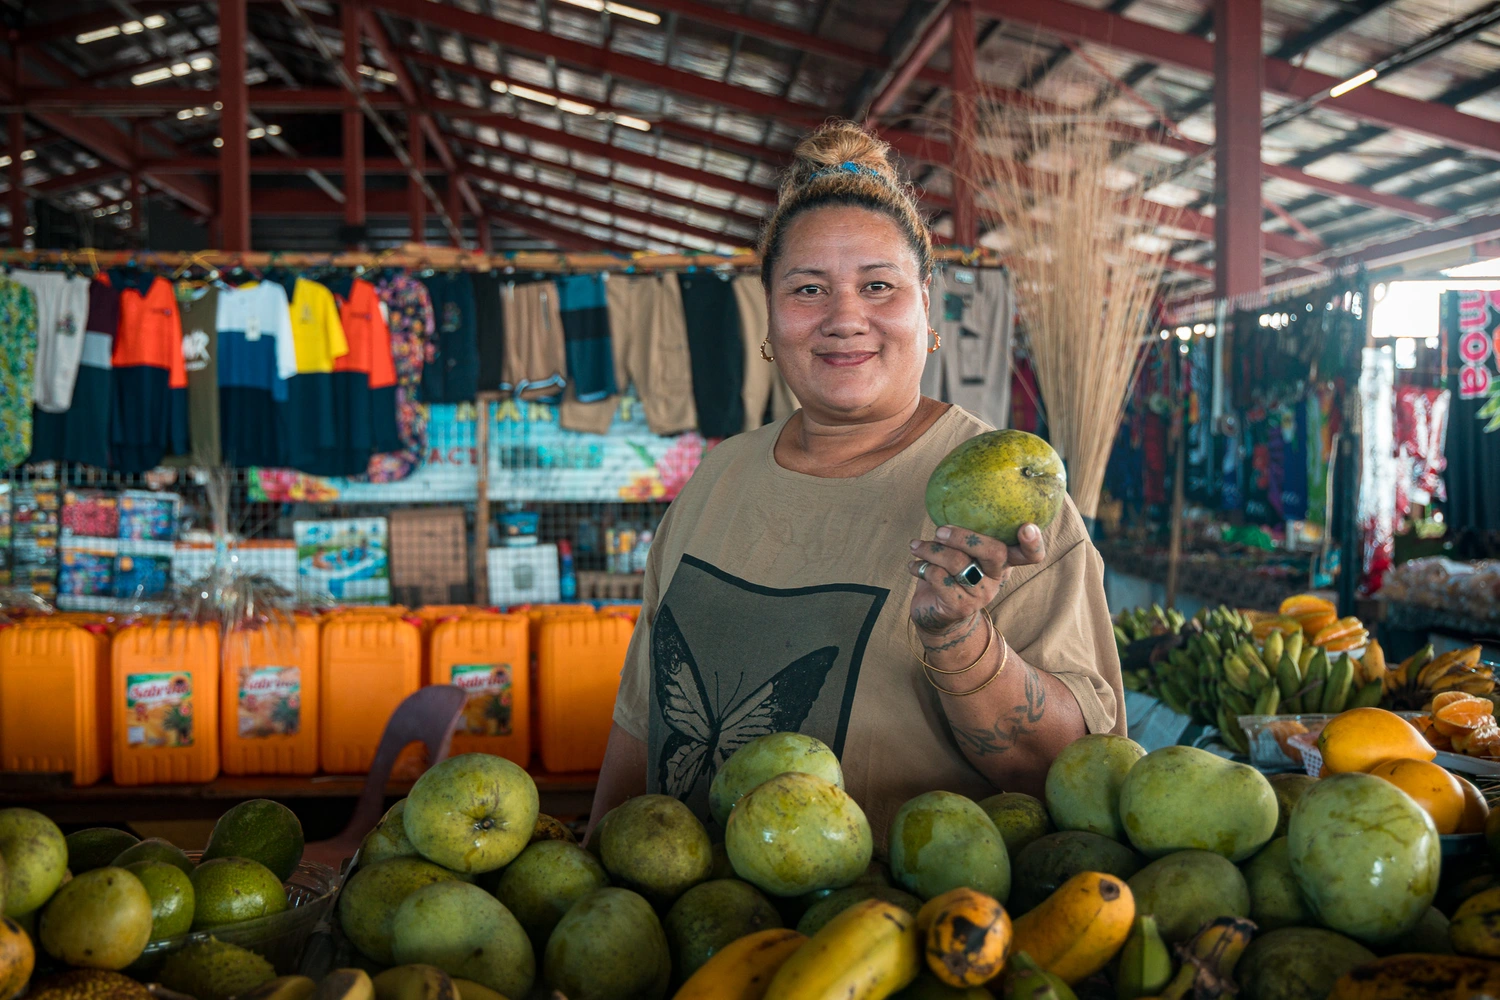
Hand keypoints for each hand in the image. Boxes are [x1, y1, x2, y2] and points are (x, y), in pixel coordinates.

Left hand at [907, 524, 1046, 636]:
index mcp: (1002, 562)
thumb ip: (966, 533)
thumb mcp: (962, 553)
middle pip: (994, 551)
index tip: (1027, 526)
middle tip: (939, 531)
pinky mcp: (960, 606)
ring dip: (931, 550)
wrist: (937, 615)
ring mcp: (980, 594)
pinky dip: (921, 566)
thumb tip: (954, 495)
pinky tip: (913, 565)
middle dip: (963, 536)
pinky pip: (939, 577)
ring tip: (915, 546)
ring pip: (958, 562)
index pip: (1031, 555)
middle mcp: (996, 578)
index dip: (1034, 542)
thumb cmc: (950, 574)